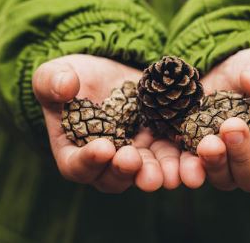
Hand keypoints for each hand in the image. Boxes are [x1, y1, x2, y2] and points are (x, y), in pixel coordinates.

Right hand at [32, 54, 181, 192]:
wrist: (107, 72)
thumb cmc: (73, 77)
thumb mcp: (55, 74)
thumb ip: (52, 82)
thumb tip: (64, 87)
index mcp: (73, 152)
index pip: (77, 165)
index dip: (89, 160)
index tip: (104, 147)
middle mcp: (105, 164)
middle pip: (114, 177)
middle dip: (126, 171)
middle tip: (135, 160)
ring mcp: (136, 157)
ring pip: (147, 173)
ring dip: (159, 174)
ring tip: (170, 173)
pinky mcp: (161, 144)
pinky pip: (174, 157)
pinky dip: (185, 161)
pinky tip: (197, 158)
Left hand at [179, 48, 249, 191]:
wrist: (221, 71)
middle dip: (241, 156)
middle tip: (229, 128)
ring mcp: (226, 166)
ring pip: (223, 179)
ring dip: (214, 163)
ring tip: (206, 142)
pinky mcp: (196, 159)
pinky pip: (190, 171)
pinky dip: (184, 168)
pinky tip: (179, 162)